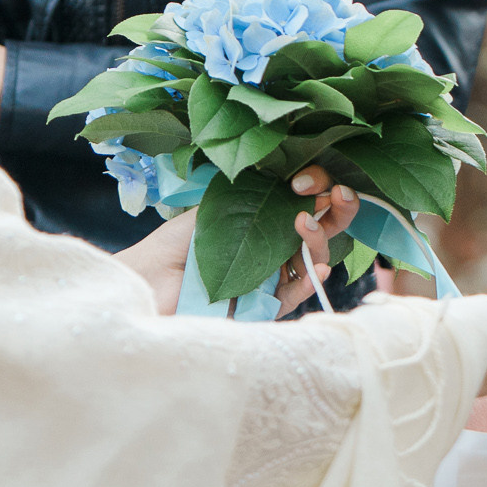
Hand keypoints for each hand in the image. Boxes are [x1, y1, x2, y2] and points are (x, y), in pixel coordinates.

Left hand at [111, 165, 359, 316]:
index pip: (305, 200)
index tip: (305, 178)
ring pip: (315, 259)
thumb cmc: (175, 245)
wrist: (147, 284)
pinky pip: (296, 295)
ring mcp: (271, 279)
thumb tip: (295, 178)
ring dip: (319, 239)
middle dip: (338, 210)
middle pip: (322, 229)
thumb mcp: (219, 208)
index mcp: (265, 221)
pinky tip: (316, 267)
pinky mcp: (263, 309)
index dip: (317, 187)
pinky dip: (311, 281)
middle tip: (339, 195)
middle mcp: (273, 248)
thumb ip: (257, 195)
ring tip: (302, 223)